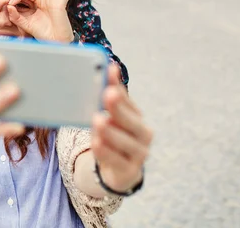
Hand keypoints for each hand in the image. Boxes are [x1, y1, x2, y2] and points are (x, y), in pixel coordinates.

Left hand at [91, 66, 152, 192]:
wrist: (117, 171)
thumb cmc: (111, 137)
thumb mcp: (108, 118)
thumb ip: (107, 98)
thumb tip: (107, 69)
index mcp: (137, 117)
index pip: (128, 101)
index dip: (118, 87)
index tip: (109, 71)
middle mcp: (143, 134)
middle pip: (131, 121)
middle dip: (118, 107)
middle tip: (107, 94)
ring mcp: (140, 153)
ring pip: (126, 142)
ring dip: (111, 130)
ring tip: (99, 120)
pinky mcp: (130, 171)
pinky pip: (118, 160)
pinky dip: (106, 151)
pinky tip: (97, 142)